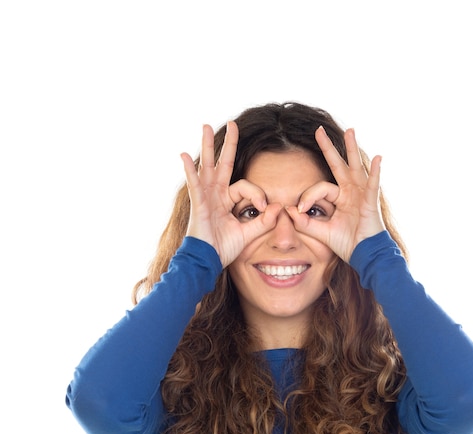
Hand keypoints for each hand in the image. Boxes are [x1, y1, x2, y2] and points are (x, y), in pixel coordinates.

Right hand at [181, 122, 277, 266]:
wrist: (208, 261)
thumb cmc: (223, 249)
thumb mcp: (248, 233)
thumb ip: (263, 221)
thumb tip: (279, 207)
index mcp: (226, 200)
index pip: (246, 187)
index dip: (257, 195)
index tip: (264, 207)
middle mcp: (215, 195)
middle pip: (222, 164)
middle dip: (228, 144)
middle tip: (234, 124)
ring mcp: (205, 197)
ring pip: (207, 166)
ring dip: (207, 146)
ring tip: (205, 126)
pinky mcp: (198, 204)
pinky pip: (194, 184)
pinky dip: (189, 170)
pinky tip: (184, 155)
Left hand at [287, 126, 385, 261]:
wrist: (365, 256)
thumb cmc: (347, 244)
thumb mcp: (321, 232)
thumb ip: (305, 223)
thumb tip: (288, 210)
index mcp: (340, 198)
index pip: (320, 188)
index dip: (308, 197)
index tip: (300, 209)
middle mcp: (351, 192)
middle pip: (338, 165)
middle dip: (328, 148)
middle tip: (318, 130)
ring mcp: (362, 195)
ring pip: (355, 167)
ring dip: (352, 149)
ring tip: (350, 131)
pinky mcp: (371, 202)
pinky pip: (373, 185)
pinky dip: (375, 172)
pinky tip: (378, 158)